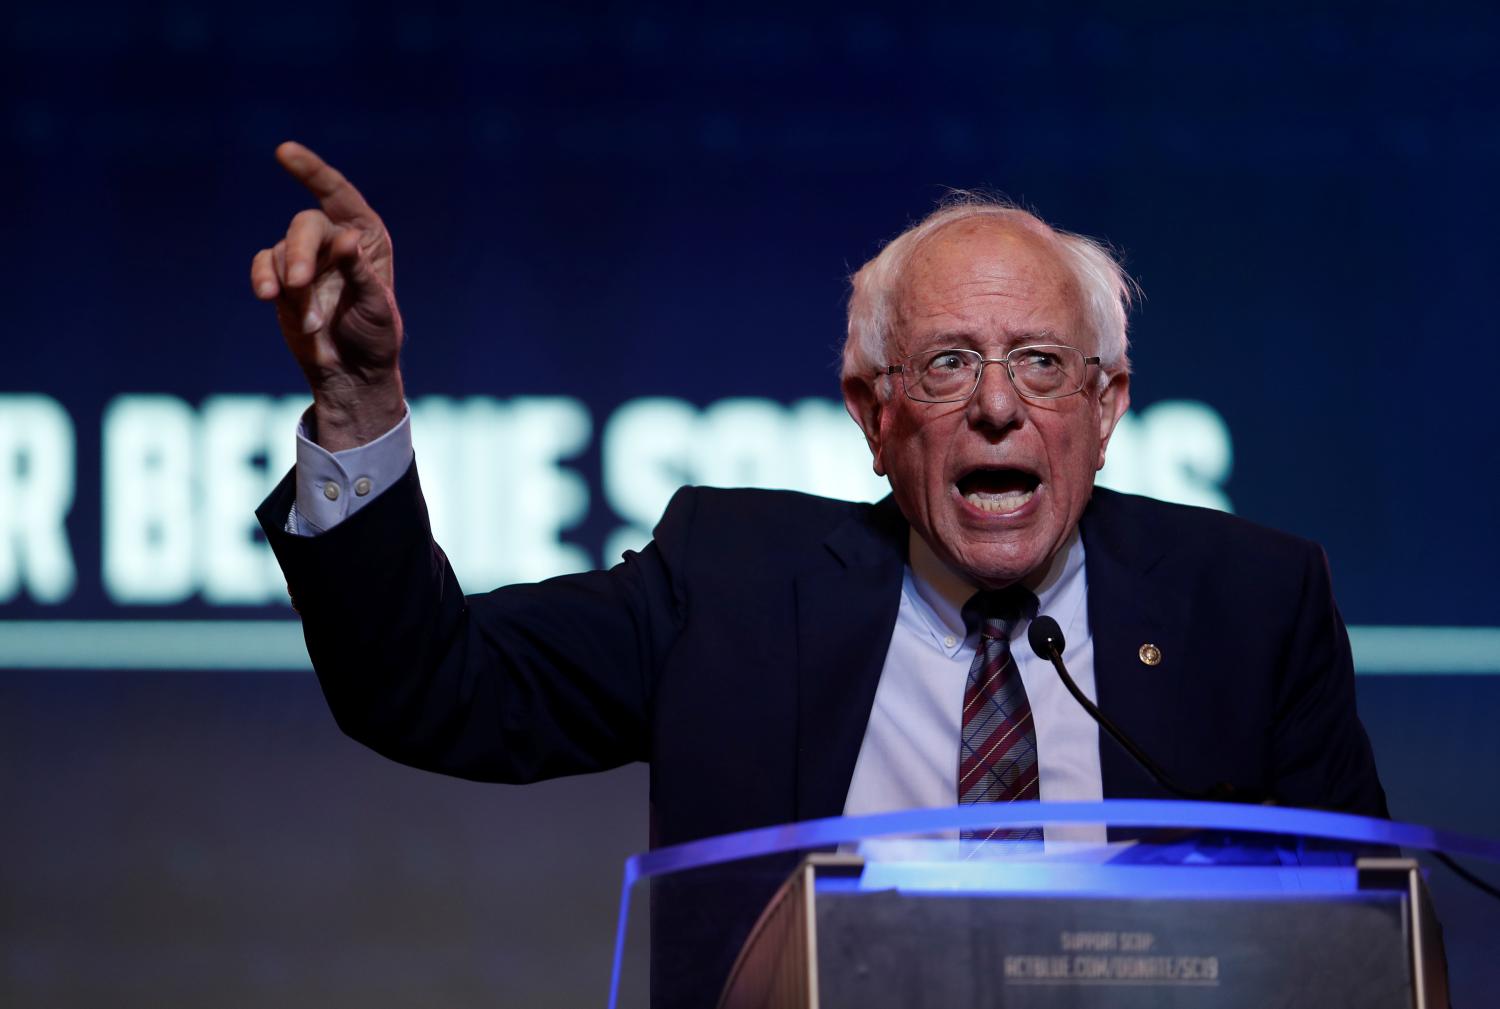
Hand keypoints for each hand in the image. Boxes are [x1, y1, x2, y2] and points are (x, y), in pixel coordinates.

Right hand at [250, 142, 404, 449]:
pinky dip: (265, 279)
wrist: (352, 373)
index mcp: (366, 238)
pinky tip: (268, 296)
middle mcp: (336, 242)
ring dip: (287, 279)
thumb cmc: (374, 337)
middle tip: (299, 281)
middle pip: (306, 225)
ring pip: (283, 248)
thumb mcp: (375, 306)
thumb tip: (345, 238)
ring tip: (303, 316)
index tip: (284, 151)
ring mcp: (306, 260)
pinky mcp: (282, 281)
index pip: (338, 194)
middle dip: (300, 250)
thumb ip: (359, 272)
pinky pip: (265, 266)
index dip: (312, 171)